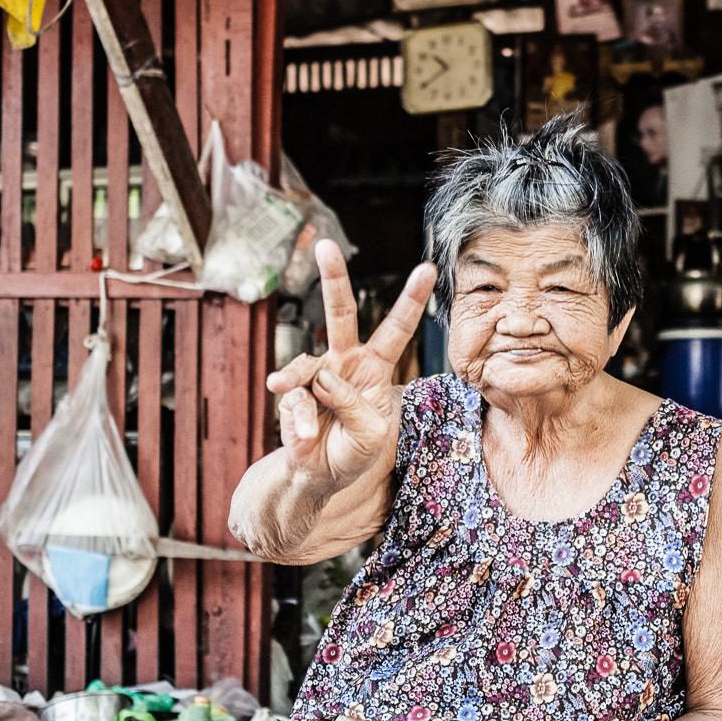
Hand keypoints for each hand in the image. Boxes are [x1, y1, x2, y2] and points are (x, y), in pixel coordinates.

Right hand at [267, 243, 434, 490]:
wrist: (322, 475)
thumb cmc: (356, 451)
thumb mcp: (372, 434)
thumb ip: (353, 405)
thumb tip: (322, 378)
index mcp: (376, 367)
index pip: (397, 329)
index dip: (411, 300)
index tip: (427, 268)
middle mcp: (346, 362)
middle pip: (341, 313)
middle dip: (332, 278)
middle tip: (325, 246)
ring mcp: (317, 375)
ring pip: (307, 360)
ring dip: (299, 382)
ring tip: (308, 422)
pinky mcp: (294, 393)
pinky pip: (295, 399)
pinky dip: (301, 421)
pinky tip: (305, 435)